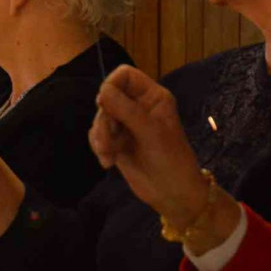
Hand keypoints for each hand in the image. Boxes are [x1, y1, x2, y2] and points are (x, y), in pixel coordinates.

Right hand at [89, 65, 206, 222]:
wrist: (173, 195)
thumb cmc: (171, 160)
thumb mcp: (151, 132)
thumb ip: (126, 109)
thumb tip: (102, 92)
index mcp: (152, 97)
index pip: (125, 75)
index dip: (112, 84)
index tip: (104, 103)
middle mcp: (138, 107)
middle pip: (107, 97)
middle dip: (104, 118)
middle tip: (109, 138)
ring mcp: (126, 125)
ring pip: (100, 118)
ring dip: (100, 136)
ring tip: (108, 154)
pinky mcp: (117, 142)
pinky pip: (97, 135)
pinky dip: (99, 147)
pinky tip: (108, 162)